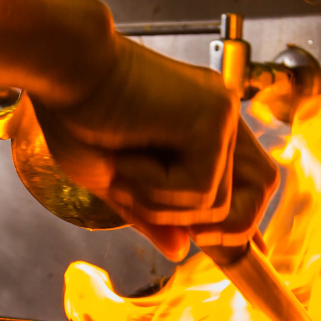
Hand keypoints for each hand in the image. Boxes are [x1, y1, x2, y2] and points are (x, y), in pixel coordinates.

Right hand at [33, 37, 277, 259]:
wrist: (60, 69)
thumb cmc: (75, 114)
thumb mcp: (112, 179)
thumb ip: (149, 214)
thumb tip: (180, 251)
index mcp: (202, 125)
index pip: (249, 179)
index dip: (244, 220)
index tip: (238, 249)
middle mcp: (220, 117)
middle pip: (260, 190)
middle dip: (222, 228)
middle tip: (171, 223)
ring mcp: (222, 116)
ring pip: (220, 206)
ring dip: (161, 205)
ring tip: (123, 168)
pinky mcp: (215, 120)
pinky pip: (201, 194)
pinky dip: (154, 190)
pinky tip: (126, 155)